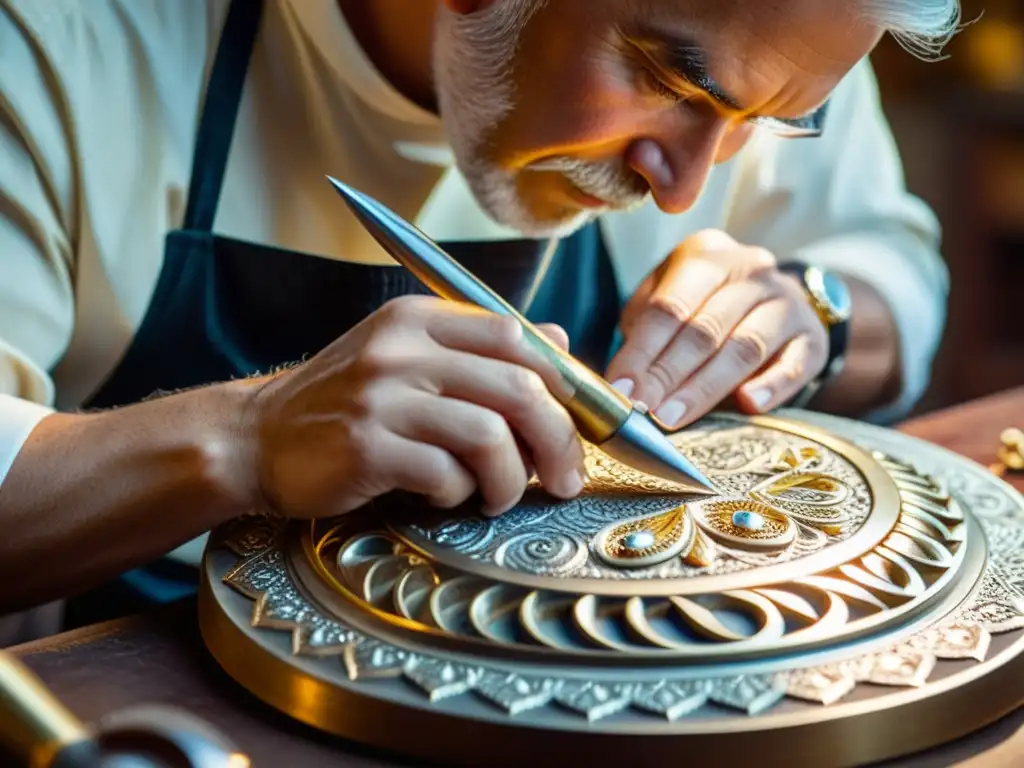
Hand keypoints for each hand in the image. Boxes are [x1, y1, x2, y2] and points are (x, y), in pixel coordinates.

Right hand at [245, 295, 585, 518]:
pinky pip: (446, 474)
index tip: (571, 426)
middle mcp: (402, 349)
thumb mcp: (407, 359)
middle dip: (558, 441)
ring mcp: (381, 396)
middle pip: (519, 388)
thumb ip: (480, 351)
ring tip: (498, 495)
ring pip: (491, 436)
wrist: (256, 438)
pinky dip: (459, 493)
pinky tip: (443, 496)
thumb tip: (562, 344)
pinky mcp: (365, 446)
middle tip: (563, 477)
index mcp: (418, 320)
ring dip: (510, 478)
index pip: (517, 338)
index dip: (561, 386)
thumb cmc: (343, 405)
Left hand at [605, 230, 827, 427]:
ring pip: (744, 347)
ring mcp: (786, 301)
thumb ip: (644, 330)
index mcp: (706, 256)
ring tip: (672, 418)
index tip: (621, 391)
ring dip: (704, 387)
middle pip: (704, 329)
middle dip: (667, 375)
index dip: (642, 352)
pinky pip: (793, 364)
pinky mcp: (812, 336)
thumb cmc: (703, 307)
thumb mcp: (668, 300)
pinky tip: (748, 405)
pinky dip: (771, 386)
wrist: (775, 303)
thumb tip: (620, 381)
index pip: (669, 307)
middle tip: (642, 411)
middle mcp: (750, 270)